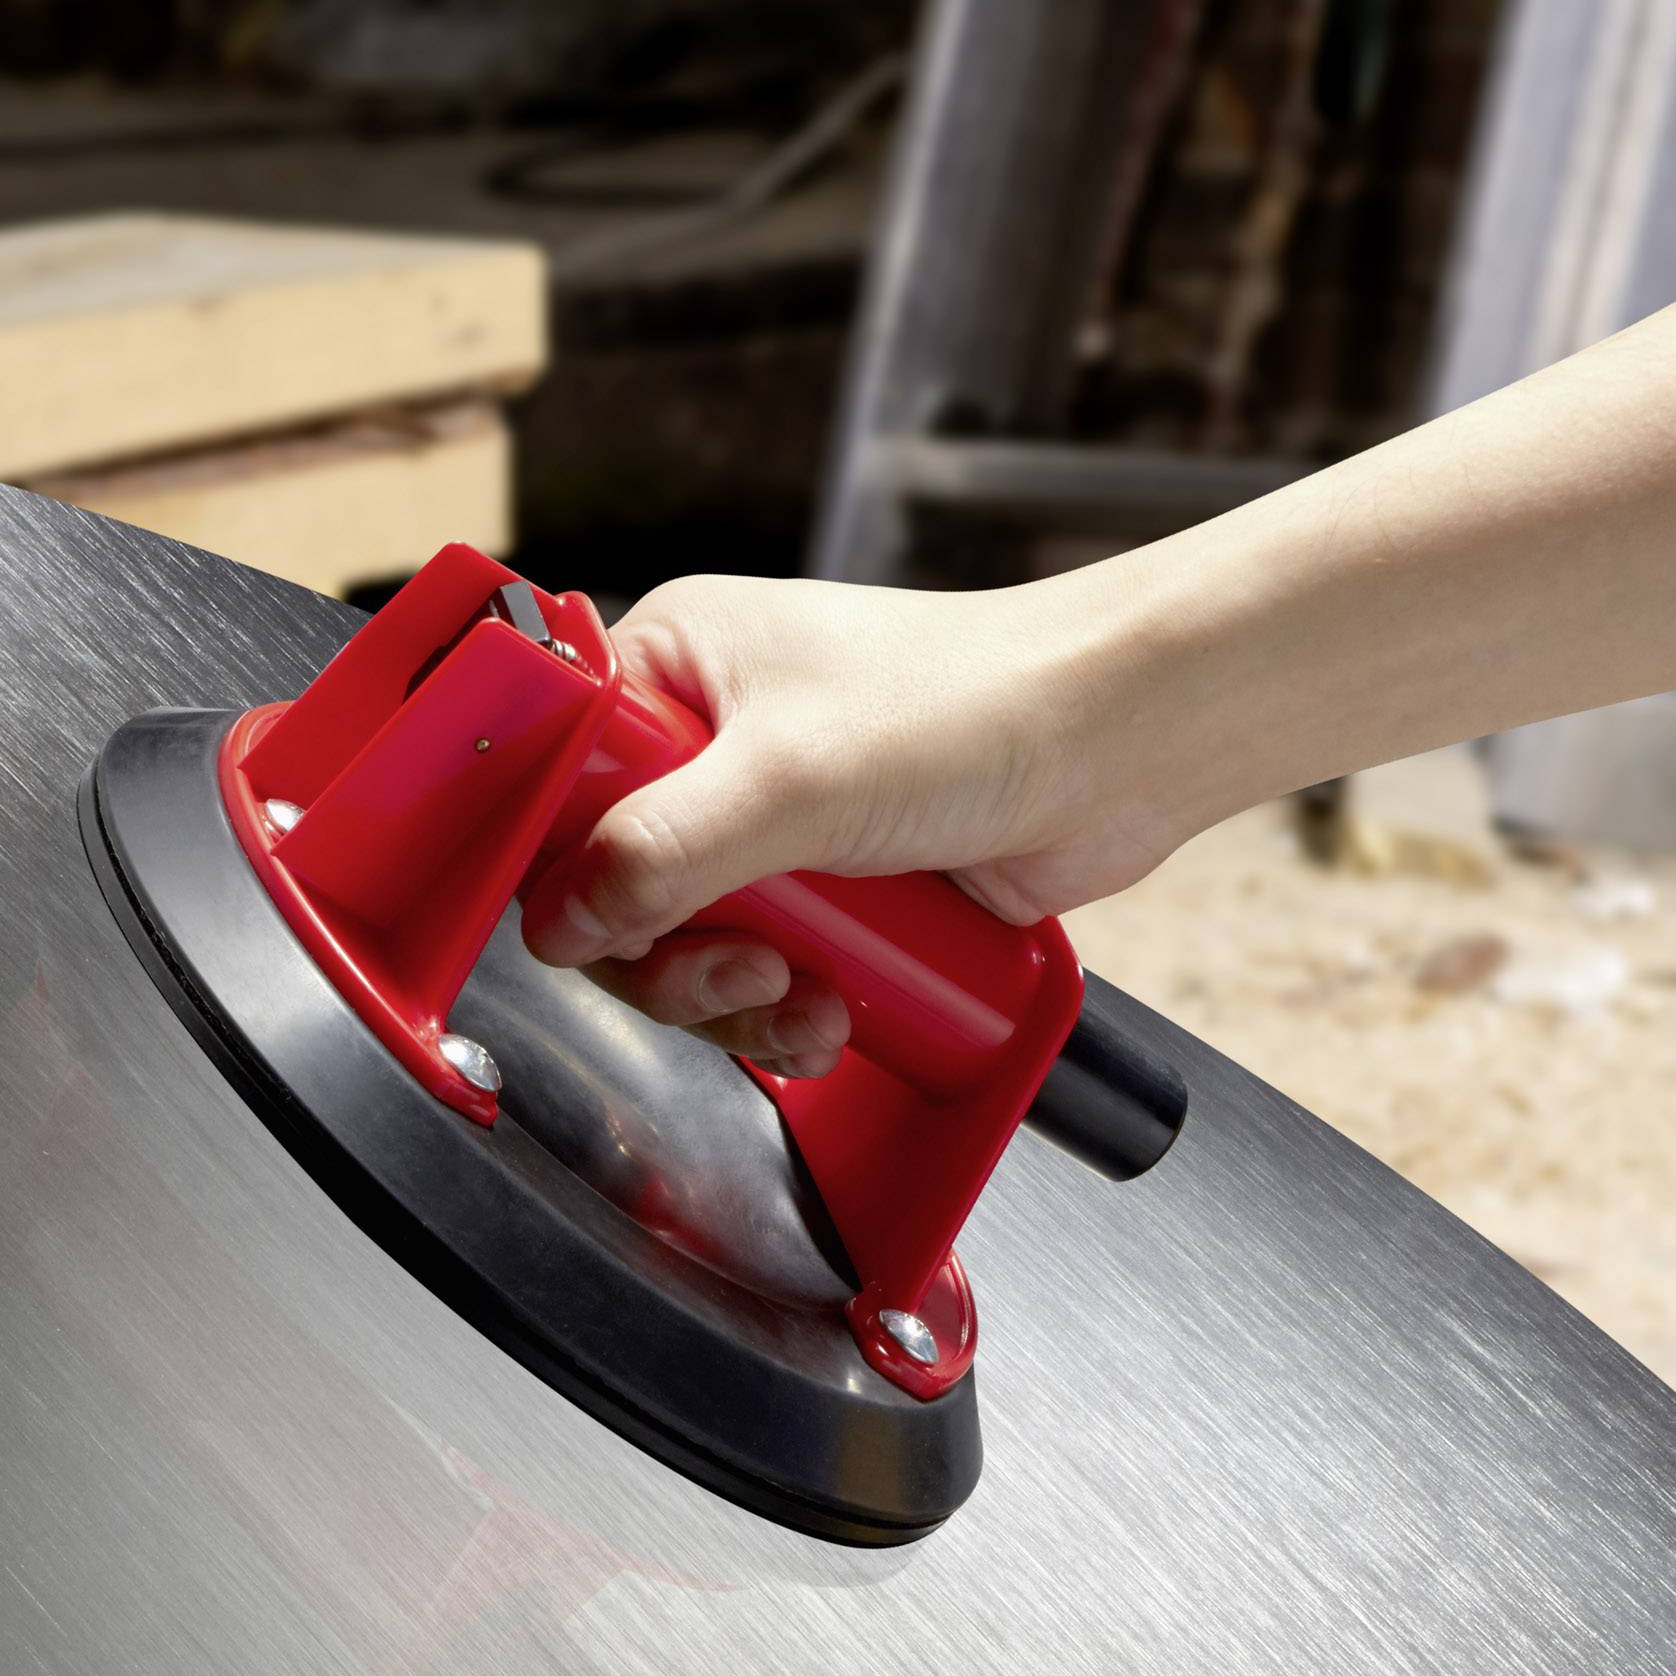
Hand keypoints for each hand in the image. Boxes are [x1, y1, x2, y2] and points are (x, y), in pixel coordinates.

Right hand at [517, 569, 1198, 1077]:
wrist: (1121, 744)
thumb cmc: (977, 702)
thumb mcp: (789, 780)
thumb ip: (659, 854)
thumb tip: (562, 919)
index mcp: (675, 664)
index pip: (555, 775)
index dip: (559, 861)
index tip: (597, 922)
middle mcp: (713, 738)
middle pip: (615, 884)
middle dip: (671, 954)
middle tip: (736, 967)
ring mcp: (773, 817)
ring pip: (687, 943)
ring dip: (735, 997)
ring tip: (800, 995)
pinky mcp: (832, 883)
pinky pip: (762, 968)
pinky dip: (785, 1009)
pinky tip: (833, 1011)